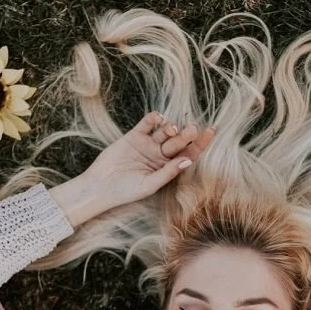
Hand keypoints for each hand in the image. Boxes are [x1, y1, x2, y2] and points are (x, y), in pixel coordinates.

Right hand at [82, 111, 214, 209]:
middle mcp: (160, 155)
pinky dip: (153, 119)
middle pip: (178, 142)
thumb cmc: (126, 191)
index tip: (210, 132)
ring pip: (164, 131)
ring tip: (171, 129)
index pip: (188, 153)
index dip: (200, 143)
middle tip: (193, 128)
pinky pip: (146, 124)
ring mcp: (147, 144)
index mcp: (168, 167)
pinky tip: (158, 118)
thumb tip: (188, 160)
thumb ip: (168, 172)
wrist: (100, 186)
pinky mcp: (133, 136)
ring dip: (171, 127)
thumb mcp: (150, 184)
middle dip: (187, 135)